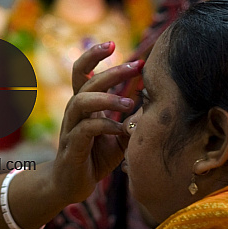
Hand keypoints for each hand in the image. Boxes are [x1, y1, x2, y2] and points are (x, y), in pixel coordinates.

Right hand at [54, 42, 142, 202]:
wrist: (71, 185)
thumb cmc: (94, 158)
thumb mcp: (118, 138)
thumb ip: (131, 121)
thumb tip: (156, 105)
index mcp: (83, 105)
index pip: (82, 72)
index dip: (94, 55)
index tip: (114, 43)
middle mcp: (74, 112)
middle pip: (86, 82)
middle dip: (112, 71)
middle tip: (136, 66)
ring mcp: (70, 129)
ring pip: (81, 102)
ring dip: (107, 98)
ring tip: (129, 102)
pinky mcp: (72, 147)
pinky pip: (85, 130)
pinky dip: (105, 126)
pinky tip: (121, 130)